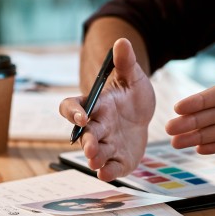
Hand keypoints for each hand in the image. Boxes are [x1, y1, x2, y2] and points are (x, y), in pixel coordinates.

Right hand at [59, 38, 154, 180]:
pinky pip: (112, 167)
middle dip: (87, 142)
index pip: (72, 107)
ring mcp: (107, 144)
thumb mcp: (133, 77)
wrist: (142, 115)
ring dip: (95, 159)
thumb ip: (126, 63)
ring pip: (97, 154)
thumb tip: (122, 41)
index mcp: (95, 106)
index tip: (82, 116)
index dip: (73, 112)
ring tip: (95, 163)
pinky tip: (107, 174)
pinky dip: (109, 172)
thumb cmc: (131, 96)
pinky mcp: (119, 159)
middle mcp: (96, 127)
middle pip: (85, 135)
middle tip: (90, 148)